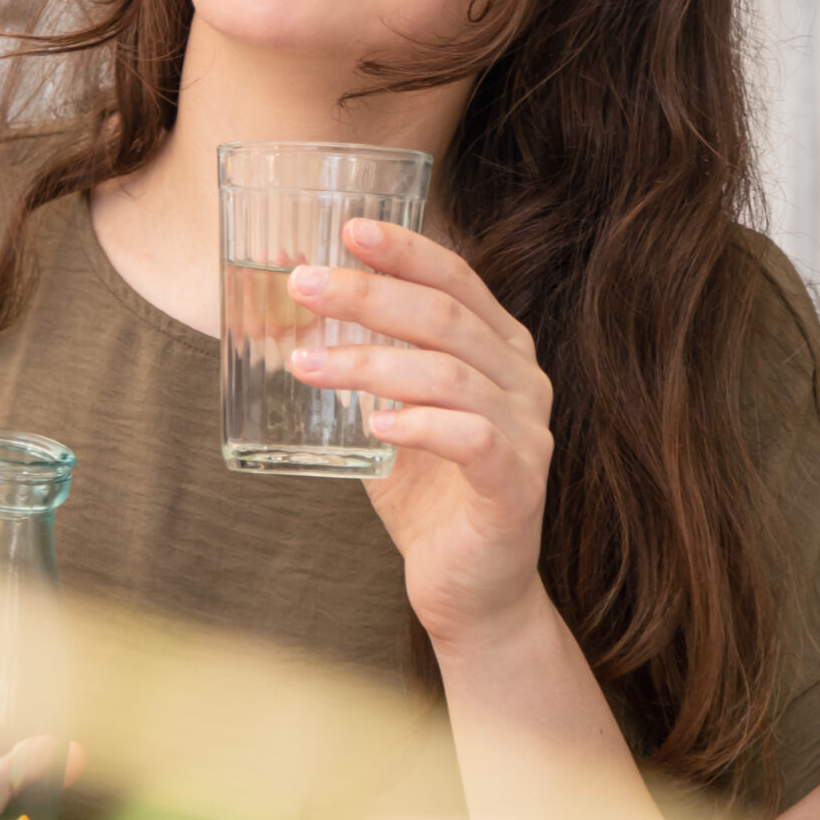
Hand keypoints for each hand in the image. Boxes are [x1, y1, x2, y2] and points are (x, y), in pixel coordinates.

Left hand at [287, 220, 555, 646]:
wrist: (472, 590)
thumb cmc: (428, 496)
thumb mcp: (387, 414)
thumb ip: (360, 365)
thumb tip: (292, 310)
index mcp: (499, 350)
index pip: (457, 279)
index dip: (405, 249)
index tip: (348, 229)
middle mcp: (524, 379)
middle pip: (446, 316)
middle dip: (369, 294)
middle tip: (304, 285)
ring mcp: (528, 432)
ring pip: (449, 373)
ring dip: (370, 361)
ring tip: (306, 364)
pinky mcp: (518, 484)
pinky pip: (472, 439)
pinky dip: (419, 425)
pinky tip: (374, 426)